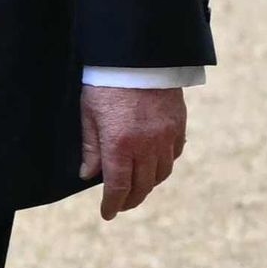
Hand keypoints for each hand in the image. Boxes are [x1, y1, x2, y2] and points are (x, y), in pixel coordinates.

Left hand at [80, 84, 187, 220]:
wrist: (138, 54)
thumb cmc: (107, 82)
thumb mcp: (89, 113)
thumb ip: (91, 146)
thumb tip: (88, 174)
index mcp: (119, 144)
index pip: (118, 187)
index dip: (113, 205)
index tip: (108, 213)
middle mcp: (146, 145)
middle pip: (142, 186)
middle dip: (130, 200)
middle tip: (122, 204)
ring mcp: (166, 136)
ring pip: (161, 173)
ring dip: (148, 184)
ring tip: (138, 186)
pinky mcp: (178, 125)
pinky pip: (175, 154)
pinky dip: (165, 164)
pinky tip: (155, 164)